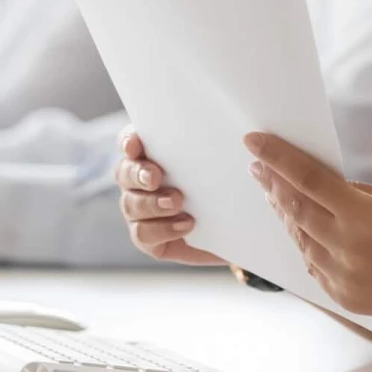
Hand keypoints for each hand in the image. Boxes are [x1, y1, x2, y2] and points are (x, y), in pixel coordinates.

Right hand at [115, 128, 226, 266]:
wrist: (236, 228)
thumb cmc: (226, 187)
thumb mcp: (225, 165)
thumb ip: (220, 149)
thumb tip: (247, 136)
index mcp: (152, 156)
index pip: (130, 142)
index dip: (128, 141)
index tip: (136, 145)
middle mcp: (138, 181)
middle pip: (124, 172)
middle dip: (138, 173)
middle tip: (156, 176)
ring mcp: (139, 210)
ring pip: (130, 203)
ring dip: (152, 203)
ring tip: (177, 202)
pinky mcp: (147, 236)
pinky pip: (143, 233)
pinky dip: (163, 228)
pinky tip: (186, 224)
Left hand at [245, 132, 371, 327]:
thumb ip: (359, 193)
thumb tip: (323, 184)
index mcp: (366, 218)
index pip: (308, 180)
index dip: (277, 158)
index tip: (253, 141)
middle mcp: (349, 251)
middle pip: (296, 210)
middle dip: (272, 185)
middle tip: (258, 166)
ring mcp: (345, 279)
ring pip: (300, 240)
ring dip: (285, 215)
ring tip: (275, 194)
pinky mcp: (347, 299)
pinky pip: (314, 266)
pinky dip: (305, 244)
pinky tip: (302, 229)